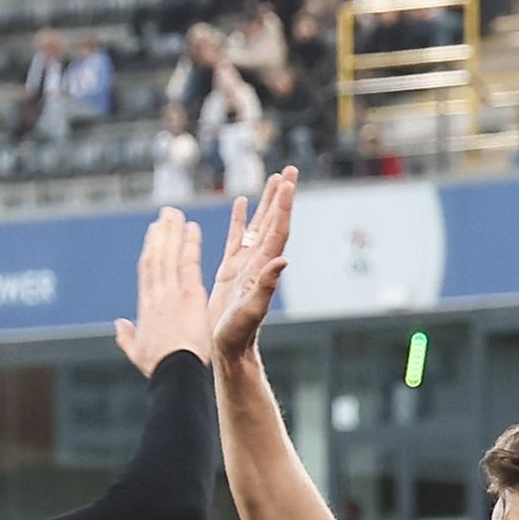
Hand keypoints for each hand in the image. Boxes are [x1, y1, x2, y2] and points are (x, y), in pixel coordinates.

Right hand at [115, 206, 209, 375]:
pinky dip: (189, 244)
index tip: (154, 233)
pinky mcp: (190, 295)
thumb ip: (127, 336)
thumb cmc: (159, 367)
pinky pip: (189, 263)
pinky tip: (192, 228)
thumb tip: (119, 325)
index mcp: (145, 306)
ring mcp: (172, 292)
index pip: (147, 270)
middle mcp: (156, 294)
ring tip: (176, 213)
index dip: (150, 249)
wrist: (175, 372)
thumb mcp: (137, 352)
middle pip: (156, 256)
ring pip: (169, 254)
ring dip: (172, 231)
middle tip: (166, 214)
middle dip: (161, 233)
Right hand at [211, 167, 295, 364]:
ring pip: (258, 226)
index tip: (288, 182)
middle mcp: (259, 262)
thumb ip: (266, 286)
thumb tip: (282, 261)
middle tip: (289, 170)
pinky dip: (240, 220)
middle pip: (273, 221)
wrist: (229, 349)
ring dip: (266, 202)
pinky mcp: (231, 271)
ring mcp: (246, 265)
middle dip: (281, 195)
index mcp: (264, 268)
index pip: (277, 230)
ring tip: (273, 178)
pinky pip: (237, 238)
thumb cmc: (238, 335)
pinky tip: (240, 203)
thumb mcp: (251, 311)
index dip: (283, 206)